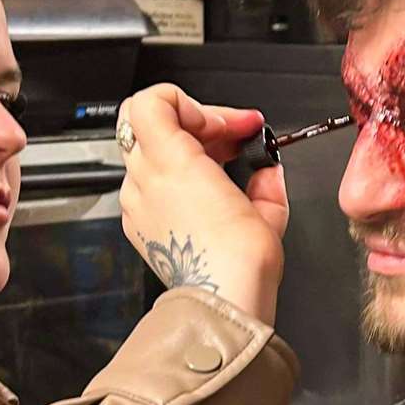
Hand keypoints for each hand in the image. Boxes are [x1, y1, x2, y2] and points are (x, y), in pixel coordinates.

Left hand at [118, 85, 289, 323]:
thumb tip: (266, 170)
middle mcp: (144, 179)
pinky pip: (149, 187)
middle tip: (234, 137)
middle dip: (198, 123)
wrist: (221, 303)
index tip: (226, 124)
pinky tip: (206, 197)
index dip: (194, 103)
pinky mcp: (137, 227)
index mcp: (170, 161)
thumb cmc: (239, 260)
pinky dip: (175, 181)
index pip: (152, 100)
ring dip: (185, 151)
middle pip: (153, 124)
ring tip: (222, 167)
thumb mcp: (268, 206)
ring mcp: (136, 204)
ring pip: (150, 153)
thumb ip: (265, 176)